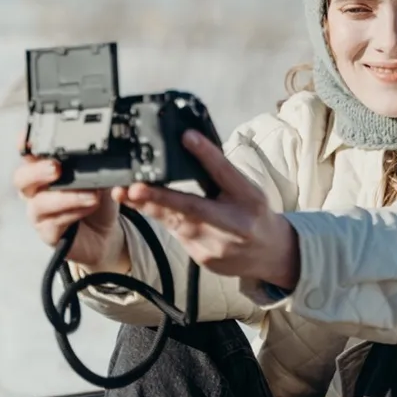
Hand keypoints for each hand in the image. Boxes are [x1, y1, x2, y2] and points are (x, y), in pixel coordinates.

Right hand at [13, 131, 126, 270]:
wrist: (106, 233)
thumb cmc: (98, 199)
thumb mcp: (101, 175)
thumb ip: (95, 163)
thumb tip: (101, 151)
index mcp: (44, 170)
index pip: (29, 155)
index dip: (25, 145)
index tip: (27, 139)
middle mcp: (36, 190)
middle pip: (21, 178)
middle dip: (37, 171)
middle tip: (56, 168)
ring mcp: (39, 213)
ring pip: (38, 203)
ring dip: (65, 196)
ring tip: (92, 194)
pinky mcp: (48, 233)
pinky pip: (53, 223)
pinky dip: (73, 213)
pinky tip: (89, 206)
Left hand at [115, 130, 300, 290]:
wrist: (270, 254)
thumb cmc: (254, 214)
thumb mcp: (246, 188)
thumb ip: (220, 170)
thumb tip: (191, 140)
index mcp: (249, 200)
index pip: (225, 174)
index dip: (206, 155)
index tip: (186, 137)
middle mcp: (234, 226)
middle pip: (193, 209)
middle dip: (159, 198)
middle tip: (133, 188)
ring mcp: (217, 247)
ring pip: (177, 224)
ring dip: (150, 207)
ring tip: (127, 193)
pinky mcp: (203, 259)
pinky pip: (179, 235)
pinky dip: (165, 220)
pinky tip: (153, 210)